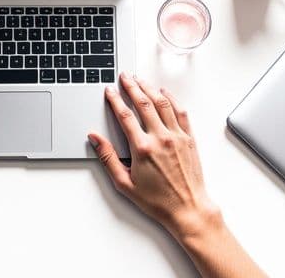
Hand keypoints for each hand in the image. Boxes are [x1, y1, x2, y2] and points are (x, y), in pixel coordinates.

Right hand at [88, 73, 219, 238]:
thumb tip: (95, 138)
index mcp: (142, 148)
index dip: (115, 99)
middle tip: (124, 76)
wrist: (188, 209)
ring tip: (140, 80)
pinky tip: (164, 93)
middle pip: (143, 103)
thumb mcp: (124, 184)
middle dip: (132, 86)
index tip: (109, 90)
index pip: (124, 115)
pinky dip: (172, 99)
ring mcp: (177, 136)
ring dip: (150, 88)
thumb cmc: (157, 201)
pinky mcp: (189, 139)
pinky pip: (180, 112)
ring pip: (162, 103)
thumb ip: (108, 158)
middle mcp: (160, 138)